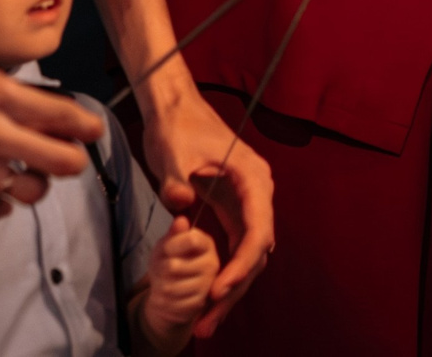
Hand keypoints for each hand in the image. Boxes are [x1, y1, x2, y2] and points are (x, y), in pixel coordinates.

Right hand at [0, 53, 98, 221]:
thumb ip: (11, 97)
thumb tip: (54, 117)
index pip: (64, 115)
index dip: (88, 128)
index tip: (94, 134)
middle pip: (62, 162)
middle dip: (73, 164)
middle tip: (69, 163)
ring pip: (30, 192)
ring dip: (34, 188)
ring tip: (25, 180)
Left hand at [136, 217, 222, 348]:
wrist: (168, 292)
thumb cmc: (167, 262)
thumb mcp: (166, 245)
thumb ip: (173, 234)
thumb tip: (181, 220)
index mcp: (206, 243)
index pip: (190, 240)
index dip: (171, 246)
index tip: (167, 249)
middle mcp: (212, 263)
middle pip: (174, 266)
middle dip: (159, 269)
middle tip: (161, 269)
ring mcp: (208, 286)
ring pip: (170, 287)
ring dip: (159, 286)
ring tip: (164, 283)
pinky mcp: (200, 304)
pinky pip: (172, 303)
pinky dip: (162, 301)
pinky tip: (167, 297)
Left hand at [139, 79, 273, 336]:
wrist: (174, 107)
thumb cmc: (178, 125)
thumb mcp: (174, 154)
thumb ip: (177, 182)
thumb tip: (180, 206)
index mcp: (252, 178)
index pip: (257, 231)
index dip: (240, 266)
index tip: (218, 290)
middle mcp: (257, 193)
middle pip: (255, 251)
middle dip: (234, 290)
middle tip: (207, 323)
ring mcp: (245, 202)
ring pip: (246, 255)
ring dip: (229, 288)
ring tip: (205, 322)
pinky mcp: (230, 209)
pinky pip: (233, 247)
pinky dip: (221, 272)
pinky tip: (206, 297)